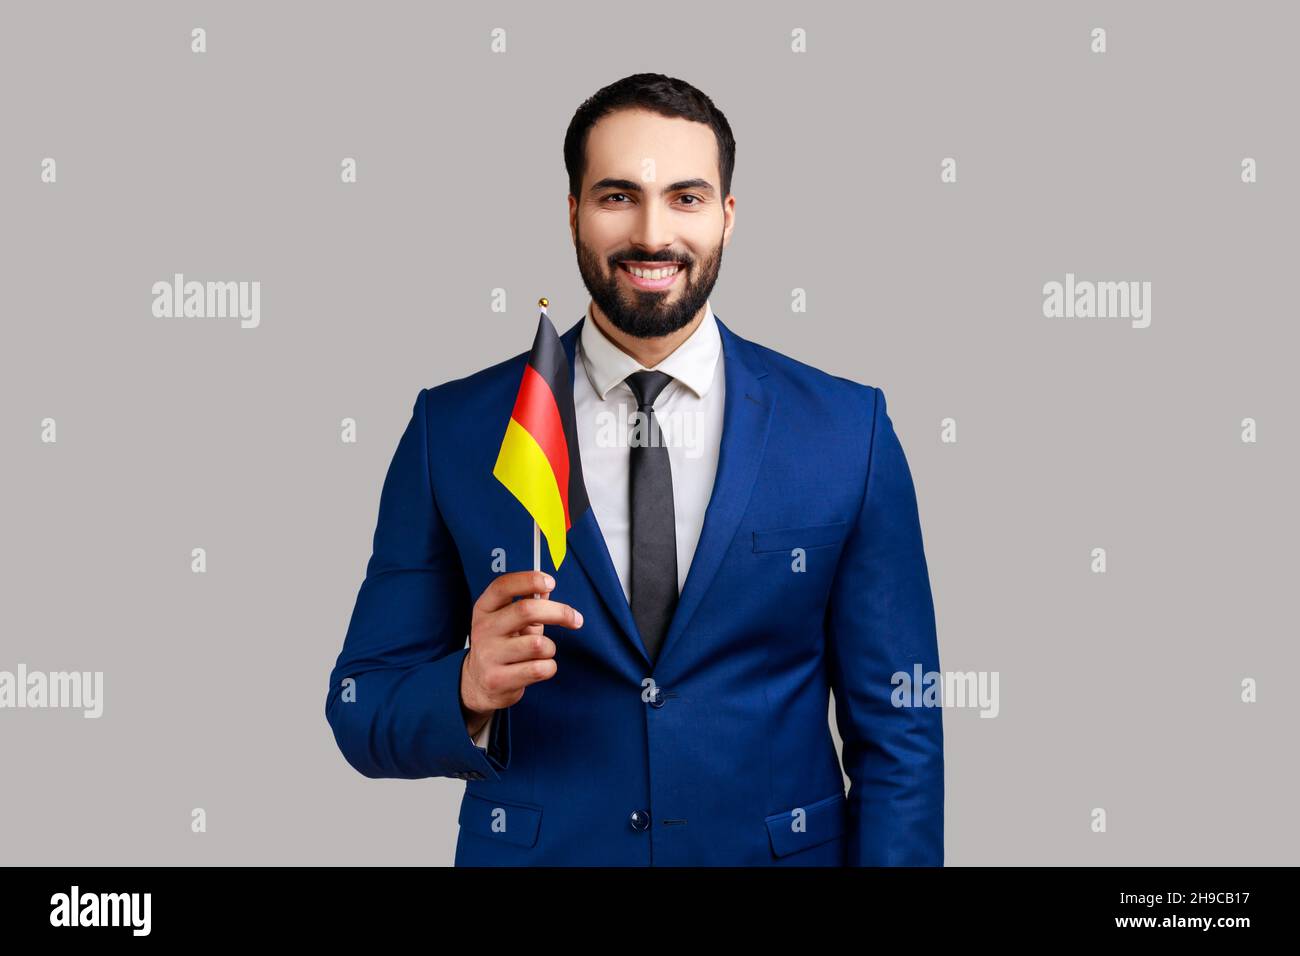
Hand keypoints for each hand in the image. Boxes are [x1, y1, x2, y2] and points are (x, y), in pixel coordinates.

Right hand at [460, 571, 583, 729]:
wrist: (479, 685)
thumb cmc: (502, 647)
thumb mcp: (509, 621)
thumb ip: (526, 603)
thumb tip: (546, 587)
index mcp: (484, 609)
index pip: (503, 586)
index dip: (529, 580)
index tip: (551, 582)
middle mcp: (483, 630)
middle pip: (527, 610)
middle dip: (559, 612)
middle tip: (576, 619)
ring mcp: (488, 655)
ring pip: (538, 645)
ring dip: (550, 648)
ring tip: (540, 654)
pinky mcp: (497, 679)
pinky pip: (540, 669)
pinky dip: (548, 668)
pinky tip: (538, 668)